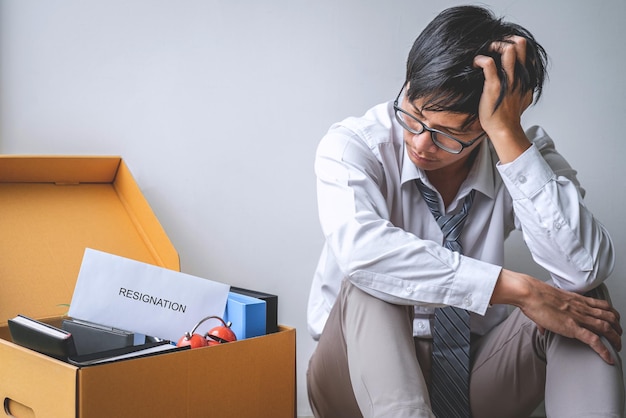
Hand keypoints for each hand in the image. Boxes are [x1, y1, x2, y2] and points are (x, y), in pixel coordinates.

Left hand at [473, 36, 533, 162]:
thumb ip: (525, 87)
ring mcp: (508, 80)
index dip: (514, 43)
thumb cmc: (509, 115)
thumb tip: (525, 82)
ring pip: (508, 50)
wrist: (504, 130)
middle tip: (492, 47)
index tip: (501, 48)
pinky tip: (475, 63)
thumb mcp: (524, 97)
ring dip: (494, 45)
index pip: (527, 50)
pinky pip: (489, 64)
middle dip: (505, 40)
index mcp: (526, 76)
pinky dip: (480, 59)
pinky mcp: (494, 85)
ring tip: (485, 52)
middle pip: (520, 44)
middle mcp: (519, 75)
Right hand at [492, 270, 622, 364]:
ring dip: (615, 339)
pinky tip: (608, 358)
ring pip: (606, 328)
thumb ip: (547, 316)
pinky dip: (604, 350)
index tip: (613, 320)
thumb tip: (542, 329)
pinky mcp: (572, 328)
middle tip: (619, 335)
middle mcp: (581, 308)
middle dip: (617, 327)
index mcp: (576, 300)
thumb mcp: (545, 302)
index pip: (601, 305)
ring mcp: (578, 318)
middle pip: (609, 316)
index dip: (611, 313)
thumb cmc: (533, 295)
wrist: (530, 293)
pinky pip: (594, 341)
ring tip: (618, 347)